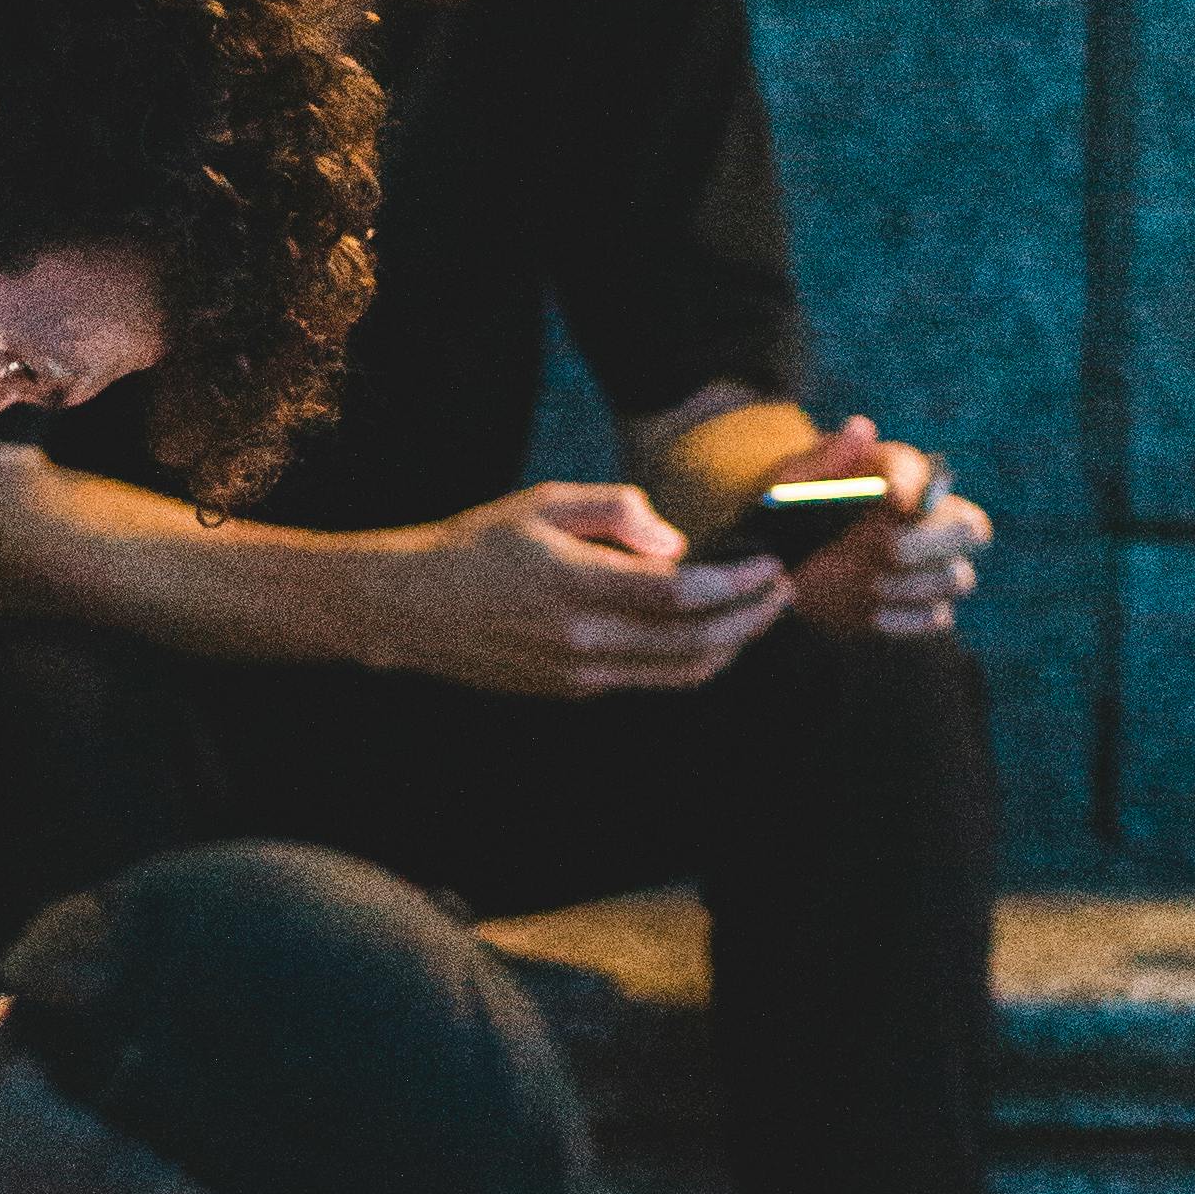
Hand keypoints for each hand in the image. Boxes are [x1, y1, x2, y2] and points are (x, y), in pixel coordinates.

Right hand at [361, 484, 785, 702]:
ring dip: (730, 647)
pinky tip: (709, 634)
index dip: (736, 584)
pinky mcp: (573, 691)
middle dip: (749, 619)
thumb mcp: (544, 502)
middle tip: (782, 592)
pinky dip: (690, 660)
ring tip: (758, 616)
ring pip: (679, 673)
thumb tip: (676, 544)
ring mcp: (578, 675)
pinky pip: (649, 680)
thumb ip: (617, 511)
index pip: (680, 594)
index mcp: (576, 585)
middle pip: (693, 642)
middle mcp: (581, 641)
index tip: (770, 566)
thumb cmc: (479, 544)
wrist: (413, 608)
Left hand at [765, 417, 989, 644]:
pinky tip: (873, 615)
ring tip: (873, 586)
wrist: (772, 563)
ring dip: (918, 584)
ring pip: (958, 577)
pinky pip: (936, 618)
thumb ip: (823, 460)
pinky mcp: (915, 608)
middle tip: (890, 550)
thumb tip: (861, 428)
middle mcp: (929, 520)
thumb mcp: (790, 483)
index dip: (916, 487)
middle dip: (935, 541)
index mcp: (901, 477)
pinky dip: (908, 619)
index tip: (892, 499)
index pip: (929, 477)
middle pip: (971, 529)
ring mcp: (928, 568)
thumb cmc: (785, 512)